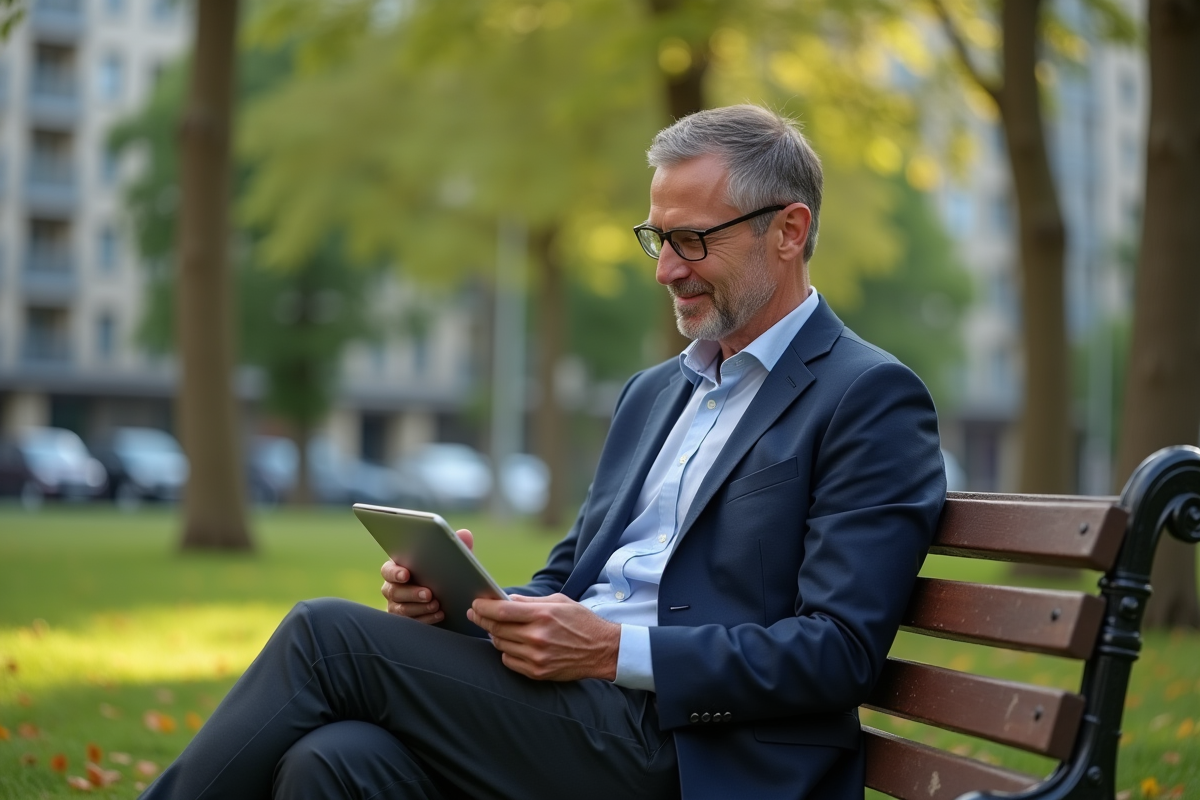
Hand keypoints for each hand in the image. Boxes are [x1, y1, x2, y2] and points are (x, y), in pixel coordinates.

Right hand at [380, 529, 474, 623]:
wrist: (453, 601)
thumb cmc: (447, 575)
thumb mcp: (455, 561)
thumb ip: (459, 547)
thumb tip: (465, 534)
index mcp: (399, 569)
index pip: (388, 570)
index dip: (395, 572)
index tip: (406, 574)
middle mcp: (393, 588)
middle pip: (393, 591)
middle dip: (411, 593)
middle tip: (429, 593)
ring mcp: (397, 607)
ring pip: (401, 609)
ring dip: (419, 607)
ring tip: (437, 604)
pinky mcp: (406, 622)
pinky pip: (411, 623)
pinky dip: (425, 619)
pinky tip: (439, 615)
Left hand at [467, 594, 620, 681]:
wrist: (602, 650)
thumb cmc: (581, 622)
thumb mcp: (559, 602)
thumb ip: (530, 602)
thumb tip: (506, 600)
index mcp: (543, 615)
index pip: (502, 611)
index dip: (484, 607)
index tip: (476, 604)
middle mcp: (537, 637)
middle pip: (496, 628)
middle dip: (482, 619)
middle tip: (475, 614)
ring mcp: (536, 657)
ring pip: (500, 645)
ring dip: (495, 635)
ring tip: (496, 628)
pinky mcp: (537, 672)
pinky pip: (509, 661)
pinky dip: (506, 651)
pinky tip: (511, 644)